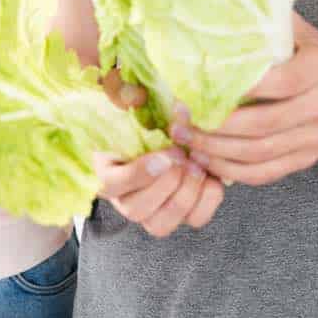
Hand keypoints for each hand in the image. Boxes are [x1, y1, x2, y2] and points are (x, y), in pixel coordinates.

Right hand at [97, 69, 224, 236]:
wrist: (169, 133)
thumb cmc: (147, 119)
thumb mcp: (135, 107)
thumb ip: (133, 101)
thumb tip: (144, 94)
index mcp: (107, 173)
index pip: (112, 185)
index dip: (140, 173)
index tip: (164, 155)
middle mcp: (126, 201)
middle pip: (138, 211)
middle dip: (167, 184)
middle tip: (183, 157)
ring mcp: (154, 213)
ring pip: (163, 224)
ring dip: (185, 194)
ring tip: (197, 167)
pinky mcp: (183, 215)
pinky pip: (195, 219)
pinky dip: (207, 200)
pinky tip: (210, 176)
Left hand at [170, 14, 317, 186]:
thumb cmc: (315, 58)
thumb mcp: (300, 33)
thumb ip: (268, 22)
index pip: (276, 82)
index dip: (236, 90)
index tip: (196, 88)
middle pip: (262, 125)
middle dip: (215, 127)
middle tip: (180, 120)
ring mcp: (315, 138)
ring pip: (258, 153)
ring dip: (216, 151)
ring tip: (185, 139)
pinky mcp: (305, 160)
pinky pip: (264, 173)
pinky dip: (231, 171)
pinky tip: (206, 160)